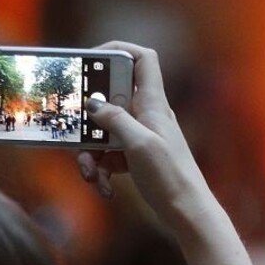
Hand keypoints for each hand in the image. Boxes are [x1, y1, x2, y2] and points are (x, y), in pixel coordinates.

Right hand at [75, 41, 215, 234]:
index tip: (92, 60)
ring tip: (91, 175)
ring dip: (91, 153)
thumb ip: (115, 119)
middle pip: (109, 101)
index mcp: (152, 103)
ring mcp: (140, 136)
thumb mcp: (139, 145)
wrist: (188, 213)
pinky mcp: (135, 157)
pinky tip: (104, 187)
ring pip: (104, 132)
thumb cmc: (171, 177)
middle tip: (76, 136)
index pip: (143, 59)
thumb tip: (93, 103)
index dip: (119, 51)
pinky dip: (102, 169)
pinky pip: (109, 154)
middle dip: (89, 121)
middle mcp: (146, 115)